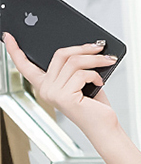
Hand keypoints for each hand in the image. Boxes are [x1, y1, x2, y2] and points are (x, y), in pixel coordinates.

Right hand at [1, 32, 119, 135]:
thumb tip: (84, 47)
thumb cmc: (95, 107)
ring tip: (107, 61)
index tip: (9, 36)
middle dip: (83, 48)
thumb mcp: (81, 82)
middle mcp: (45, 90)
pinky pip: (81, 73)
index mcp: (46, 85)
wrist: (104, 127)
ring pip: (74, 62)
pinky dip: (95, 75)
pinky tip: (100, 82)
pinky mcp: (64, 96)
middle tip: (100, 47)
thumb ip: (74, 67)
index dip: (15, 50)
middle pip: (60, 54)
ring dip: (95, 60)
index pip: (24, 66)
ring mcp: (53, 93)